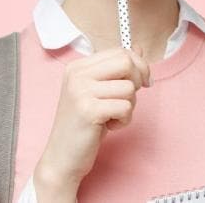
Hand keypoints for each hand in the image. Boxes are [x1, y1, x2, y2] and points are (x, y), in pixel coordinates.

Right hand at [33, 43, 151, 199]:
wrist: (62, 156)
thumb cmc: (83, 125)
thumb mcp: (97, 92)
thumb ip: (115, 70)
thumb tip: (138, 48)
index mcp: (77, 66)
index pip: (119, 52)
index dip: (138, 66)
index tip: (141, 82)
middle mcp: (76, 75)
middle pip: (126, 62)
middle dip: (138, 81)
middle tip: (128, 99)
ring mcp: (80, 91)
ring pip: (129, 88)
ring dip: (129, 107)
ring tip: (111, 116)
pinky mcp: (88, 110)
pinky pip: (125, 108)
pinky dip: (124, 121)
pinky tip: (109, 126)